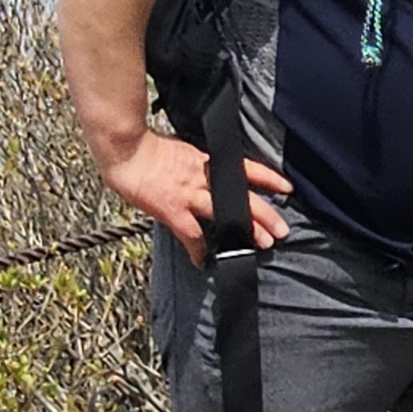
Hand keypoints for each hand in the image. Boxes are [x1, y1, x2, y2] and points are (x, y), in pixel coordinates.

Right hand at [99, 128, 290, 262]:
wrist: (126, 150)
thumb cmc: (146, 149)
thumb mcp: (181, 151)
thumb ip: (196, 165)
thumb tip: (207, 174)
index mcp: (206, 161)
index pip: (245, 168)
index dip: (268, 178)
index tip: (287, 188)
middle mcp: (203, 177)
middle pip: (242, 195)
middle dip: (265, 213)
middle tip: (283, 229)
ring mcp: (189, 194)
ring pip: (226, 213)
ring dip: (247, 229)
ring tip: (265, 243)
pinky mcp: (173, 209)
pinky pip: (191, 235)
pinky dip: (198, 251)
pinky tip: (203, 262)